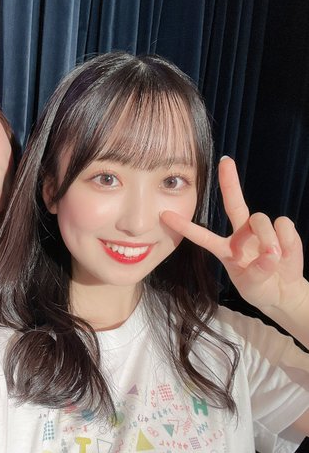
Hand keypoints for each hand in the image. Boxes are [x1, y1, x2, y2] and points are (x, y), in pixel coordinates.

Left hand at [161, 157, 305, 314]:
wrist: (283, 290)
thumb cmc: (260, 286)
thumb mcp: (252, 285)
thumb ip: (258, 271)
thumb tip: (271, 253)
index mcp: (225, 248)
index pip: (202, 235)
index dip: (185, 226)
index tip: (165, 214)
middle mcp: (241, 234)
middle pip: (234, 203)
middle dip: (229, 181)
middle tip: (225, 162)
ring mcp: (262, 230)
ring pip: (260, 219)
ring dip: (267, 239)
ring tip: (274, 258)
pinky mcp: (283, 228)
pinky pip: (283, 225)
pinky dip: (287, 241)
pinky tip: (286, 253)